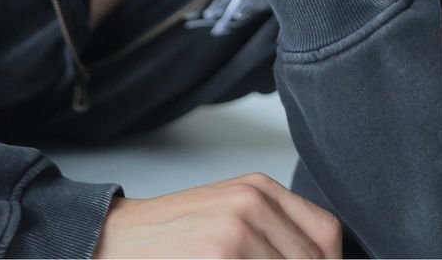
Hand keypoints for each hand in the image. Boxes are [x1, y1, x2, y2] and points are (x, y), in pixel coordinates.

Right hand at [92, 171, 341, 258]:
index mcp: (260, 189)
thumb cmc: (172, 237)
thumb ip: (274, 233)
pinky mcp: (222, 257)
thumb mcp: (229, 217)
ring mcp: (237, 232)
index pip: (326, 235)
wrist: (115, 240)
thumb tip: (321, 258)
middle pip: (311, 259)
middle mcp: (253, 203)